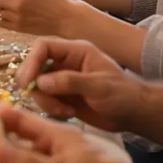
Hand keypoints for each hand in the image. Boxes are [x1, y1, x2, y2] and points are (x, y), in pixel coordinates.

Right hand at [14, 38, 149, 132]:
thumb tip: (41, 82)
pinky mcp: (62, 97)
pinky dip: (51, 109)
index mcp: (75, 52)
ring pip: (37, 87)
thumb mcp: (99, 86)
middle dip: (35, 85)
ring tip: (65, 111)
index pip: (44, 47)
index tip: (28, 81)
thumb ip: (70, 81)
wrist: (134, 114)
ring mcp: (62, 81)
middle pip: (35, 67)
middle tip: (43, 100)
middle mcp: (65, 64)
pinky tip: (69, 115)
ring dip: (45, 101)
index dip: (32, 61)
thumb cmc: (123, 95)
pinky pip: (44, 101)